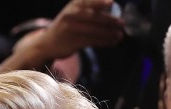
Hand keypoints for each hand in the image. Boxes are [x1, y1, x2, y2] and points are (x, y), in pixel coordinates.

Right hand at [7, 0, 125, 69]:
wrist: (47, 43)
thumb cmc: (66, 26)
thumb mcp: (74, 12)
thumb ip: (90, 8)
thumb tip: (113, 7)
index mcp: (74, 4)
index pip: (89, 2)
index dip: (100, 2)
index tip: (112, 3)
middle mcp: (71, 15)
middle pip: (95, 17)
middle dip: (110, 21)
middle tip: (122, 24)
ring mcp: (71, 28)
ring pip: (95, 31)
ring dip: (110, 34)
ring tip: (120, 35)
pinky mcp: (73, 41)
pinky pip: (93, 41)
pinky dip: (104, 42)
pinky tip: (112, 42)